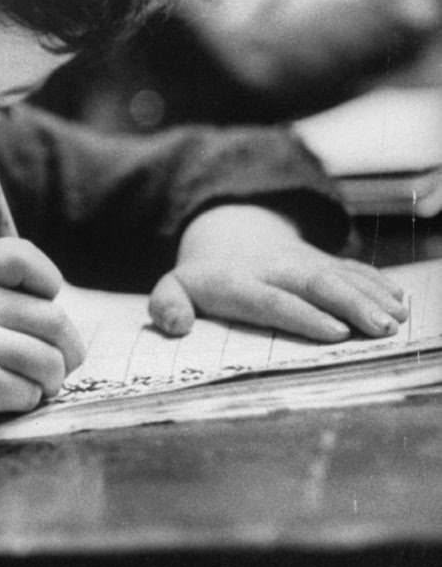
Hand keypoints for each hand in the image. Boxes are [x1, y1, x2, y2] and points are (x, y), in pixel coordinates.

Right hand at [0, 239, 84, 445]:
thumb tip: (48, 308)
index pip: (18, 253)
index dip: (46, 277)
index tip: (49, 300)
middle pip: (51, 318)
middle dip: (66, 348)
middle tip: (58, 366)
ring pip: (49, 359)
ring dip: (47, 381)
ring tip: (28, 388)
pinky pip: (28, 392)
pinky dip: (22, 404)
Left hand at [148, 205, 408, 340]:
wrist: (228, 233)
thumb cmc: (201, 278)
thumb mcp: (173, 287)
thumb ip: (166, 305)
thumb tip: (173, 325)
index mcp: (238, 282)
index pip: (271, 300)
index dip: (302, 315)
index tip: (333, 333)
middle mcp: (275, 269)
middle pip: (315, 284)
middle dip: (350, 304)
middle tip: (379, 329)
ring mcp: (303, 262)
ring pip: (340, 274)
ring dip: (370, 296)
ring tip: (396, 320)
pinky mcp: (322, 260)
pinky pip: (353, 268)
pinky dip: (377, 283)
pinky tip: (399, 301)